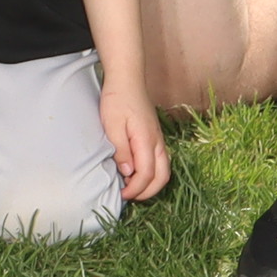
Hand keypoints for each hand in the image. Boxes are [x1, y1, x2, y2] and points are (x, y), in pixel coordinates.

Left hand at [102, 73, 172, 199]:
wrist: (127, 80)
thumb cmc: (117, 100)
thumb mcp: (112, 125)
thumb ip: (121, 150)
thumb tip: (128, 172)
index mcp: (146, 140)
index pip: (147, 174)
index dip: (136, 189)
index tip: (122, 194)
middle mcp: (157, 142)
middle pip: (162, 176)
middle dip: (148, 192)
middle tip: (129, 196)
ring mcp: (159, 139)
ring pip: (164, 170)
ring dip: (152, 184)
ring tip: (133, 187)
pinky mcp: (155, 137)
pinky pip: (161, 161)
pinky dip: (153, 173)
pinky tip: (137, 173)